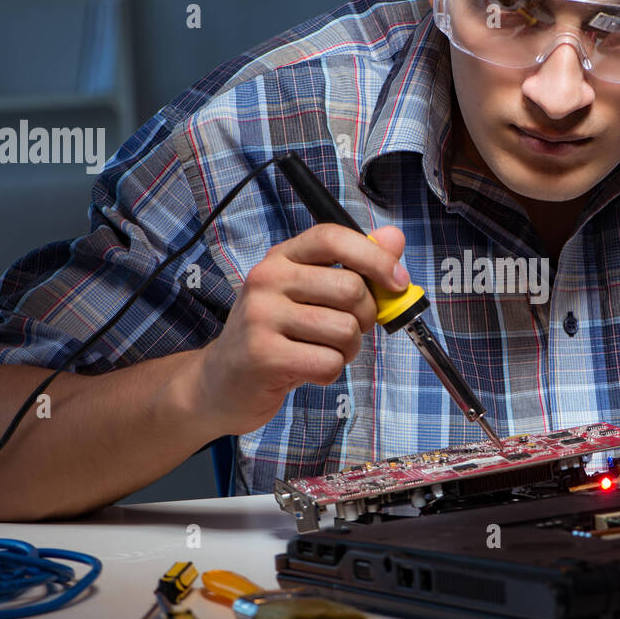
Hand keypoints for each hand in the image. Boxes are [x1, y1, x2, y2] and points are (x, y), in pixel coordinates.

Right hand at [189, 223, 410, 434]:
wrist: (221, 381)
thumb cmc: (276, 335)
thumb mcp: (310, 294)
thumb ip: (354, 265)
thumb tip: (395, 237)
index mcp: (281, 258)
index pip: (333, 237)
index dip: (375, 258)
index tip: (398, 281)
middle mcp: (266, 280)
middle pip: (351, 288)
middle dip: (366, 317)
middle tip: (347, 330)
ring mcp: (261, 317)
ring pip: (345, 330)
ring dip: (348, 350)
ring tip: (322, 352)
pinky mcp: (263, 355)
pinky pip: (329, 363)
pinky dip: (330, 372)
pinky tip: (307, 370)